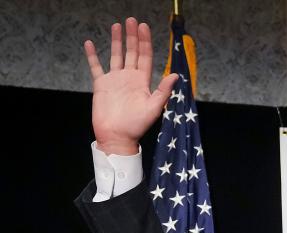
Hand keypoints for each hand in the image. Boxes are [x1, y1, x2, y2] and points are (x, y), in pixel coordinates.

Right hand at [83, 18, 177, 154]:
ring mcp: (115, 80)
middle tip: (132, 20)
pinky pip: (96, 66)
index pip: (145, 57)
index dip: (145, 42)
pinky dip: (92, 55)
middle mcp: (130, 78)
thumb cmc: (136, 126)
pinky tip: (90, 43)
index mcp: (143, 82)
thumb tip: (175, 75)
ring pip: (116, 55)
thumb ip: (163, 91)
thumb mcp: (153, 108)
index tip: (144, 27)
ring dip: (116, 41)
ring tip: (117, 25)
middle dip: (132, 36)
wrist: (116, 136)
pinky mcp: (101, 85)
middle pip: (132, 52)